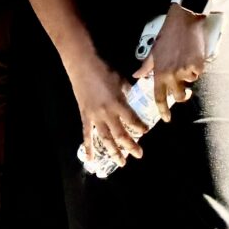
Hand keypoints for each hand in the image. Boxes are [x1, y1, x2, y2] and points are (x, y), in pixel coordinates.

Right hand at [67, 49, 144, 163]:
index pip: (132, 119)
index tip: (146, 131)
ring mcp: (94, 117)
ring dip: (114, 152)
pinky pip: (87, 135)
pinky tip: (91, 160)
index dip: (140, 127)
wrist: (83, 66)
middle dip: (130, 145)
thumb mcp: (120, 79)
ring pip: (106, 139)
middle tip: (139, 155)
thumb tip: (133, 97)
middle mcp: (107, 113)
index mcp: (118, 102)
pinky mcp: (85, 117)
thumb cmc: (104, 70)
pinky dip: (89, 148)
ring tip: (122, 162)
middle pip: (120, 134)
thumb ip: (127, 91)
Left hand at [134, 7, 206, 121]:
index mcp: (160, 73)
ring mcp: (185, 69)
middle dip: (182, 96)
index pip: (160, 98)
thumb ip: (146, 67)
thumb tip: (137, 76)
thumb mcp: (153, 51)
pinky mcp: (198, 63)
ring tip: (187, 64)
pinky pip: (198, 72)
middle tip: (184, 93)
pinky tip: (194, 56)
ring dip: (189, 77)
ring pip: (189, 82)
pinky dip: (197, 67)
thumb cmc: (167, 34)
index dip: (163, 111)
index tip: (167, 119)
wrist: (184, 20)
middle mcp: (172, 74)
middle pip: (178, 95)